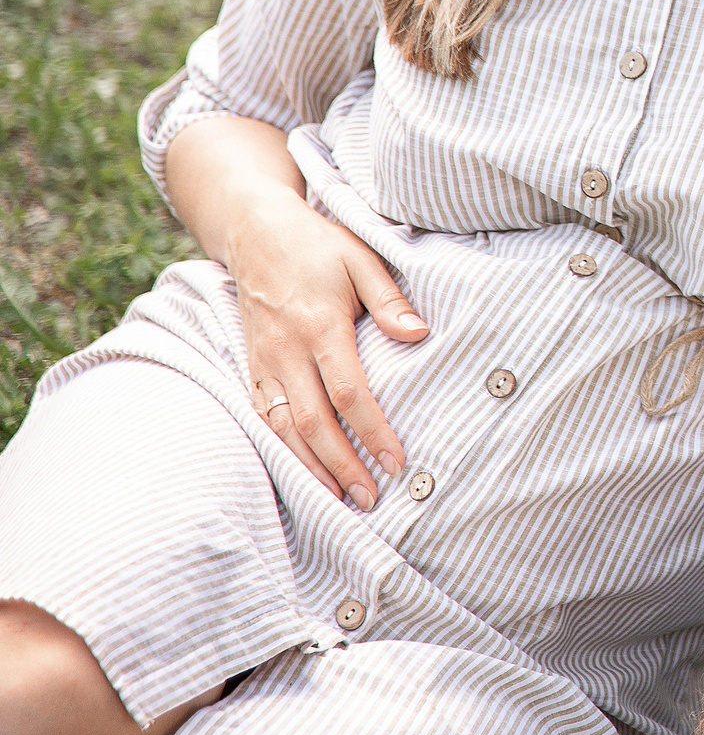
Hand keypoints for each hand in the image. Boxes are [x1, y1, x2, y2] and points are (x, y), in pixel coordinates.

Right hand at [228, 188, 427, 507]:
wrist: (255, 233)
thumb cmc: (317, 246)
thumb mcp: (361, 259)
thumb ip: (389, 301)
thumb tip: (420, 334)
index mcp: (319, 326)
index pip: (349, 392)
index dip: (373, 430)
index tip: (397, 461)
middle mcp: (286, 352)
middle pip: (312, 423)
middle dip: (341, 465)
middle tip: (370, 499)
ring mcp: (263, 364)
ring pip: (281, 430)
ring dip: (310, 468)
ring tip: (339, 501)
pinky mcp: (250, 370)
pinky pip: (261, 420)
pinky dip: (280, 452)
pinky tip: (302, 475)